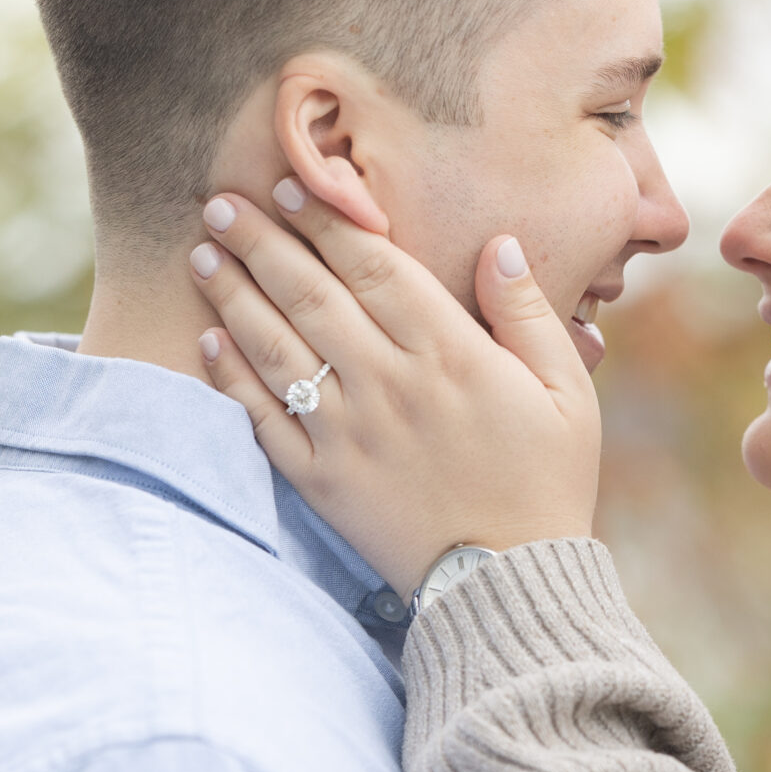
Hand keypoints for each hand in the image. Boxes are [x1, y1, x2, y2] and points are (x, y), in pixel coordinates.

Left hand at [188, 187, 600, 598]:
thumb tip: (499, 243)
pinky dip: (231, 378)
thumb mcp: (567, 391)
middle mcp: (390, 384)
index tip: (291, 187)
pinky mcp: (322, 481)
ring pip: (276, 348)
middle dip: (260, 242)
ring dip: (233, 296)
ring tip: (203, 255)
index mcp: (450, 354)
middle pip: (310, 294)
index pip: (374, 266)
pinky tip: (210, 341)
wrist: (511, 585)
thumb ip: (528, 313)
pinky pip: (263, 420)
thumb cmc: (548, 482)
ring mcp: (349, 433)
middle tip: (220, 203)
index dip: (327, 220)